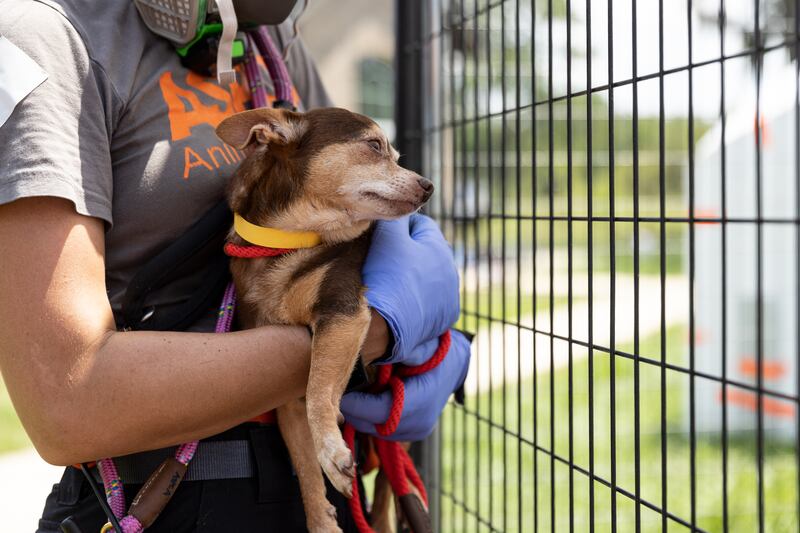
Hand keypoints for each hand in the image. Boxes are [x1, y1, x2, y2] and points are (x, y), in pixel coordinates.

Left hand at [340, 329, 470, 440]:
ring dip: (359, 414)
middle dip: (353, 409)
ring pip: (374, 430)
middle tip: (337, 391)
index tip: (340, 389)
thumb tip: (372, 351)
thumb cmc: (434, 351)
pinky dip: (369, 417)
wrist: (452, 365)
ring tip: (349, 393)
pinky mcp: (411, 433)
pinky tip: (363, 399)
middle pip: (373, 425)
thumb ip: (400, 349)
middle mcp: (420, 422)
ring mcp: (416, 431)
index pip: (380, 411)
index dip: (356, 403)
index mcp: (422, 400)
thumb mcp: (419, 345)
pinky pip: (381, 430)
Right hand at [363, 215, 459, 364]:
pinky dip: (416, 299)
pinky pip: (428, 301)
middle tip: (381, 262)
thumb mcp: (386, 237)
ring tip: (389, 285)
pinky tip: (399, 303)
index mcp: (440, 247)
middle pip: (425, 252)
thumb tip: (399, 209)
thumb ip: (394, 217)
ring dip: (412, 277)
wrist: (383, 326)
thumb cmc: (384, 276)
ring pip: (427, 277)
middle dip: (406, 253)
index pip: (419, 224)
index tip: (380, 239)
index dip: (397, 228)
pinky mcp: (443, 318)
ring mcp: (449, 297)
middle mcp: (451, 270)